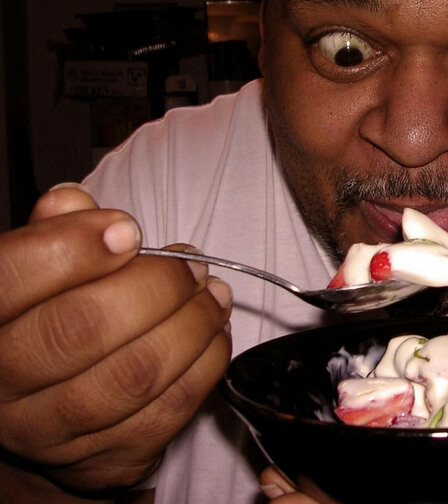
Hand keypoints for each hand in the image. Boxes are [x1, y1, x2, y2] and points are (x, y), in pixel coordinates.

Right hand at [0, 184, 232, 498]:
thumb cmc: (42, 324)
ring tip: (213, 292)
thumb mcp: (33, 276)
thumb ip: (51, 235)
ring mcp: (52, 431)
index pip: (11, 280)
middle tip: (190, 263)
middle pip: (82, 329)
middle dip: (155, 286)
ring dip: (191, 324)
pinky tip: (214, 333)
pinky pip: (169, 411)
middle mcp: (3, 386)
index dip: (74, 248)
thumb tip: (73, 200)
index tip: (128, 230)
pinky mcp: (106, 460)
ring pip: (135, 374)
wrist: (39, 416)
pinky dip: (206, 364)